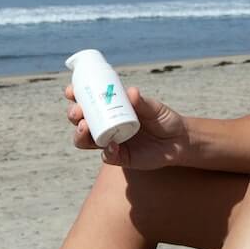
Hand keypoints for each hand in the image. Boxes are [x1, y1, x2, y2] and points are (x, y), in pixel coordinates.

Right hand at [65, 83, 189, 168]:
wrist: (178, 141)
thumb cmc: (164, 119)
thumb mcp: (154, 108)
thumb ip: (143, 102)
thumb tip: (131, 92)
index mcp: (110, 108)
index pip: (87, 101)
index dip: (75, 96)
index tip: (71, 91)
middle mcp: (105, 125)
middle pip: (79, 121)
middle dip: (73, 115)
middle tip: (78, 112)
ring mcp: (110, 142)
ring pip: (85, 140)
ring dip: (80, 134)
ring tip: (84, 127)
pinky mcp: (119, 157)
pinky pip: (107, 155)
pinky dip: (107, 151)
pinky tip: (112, 146)